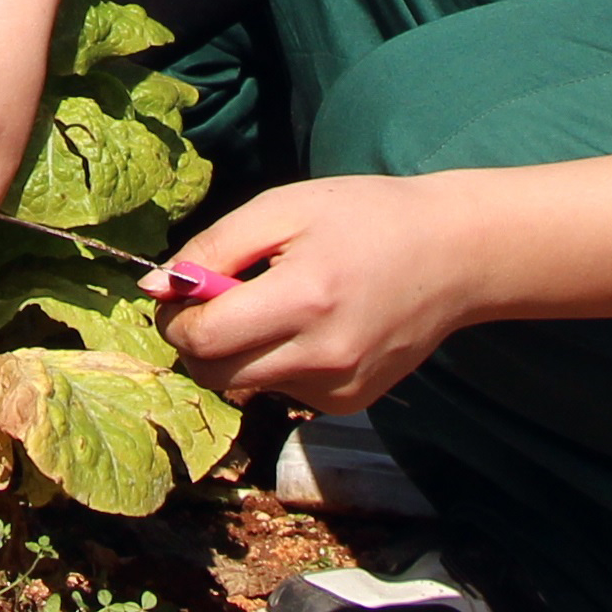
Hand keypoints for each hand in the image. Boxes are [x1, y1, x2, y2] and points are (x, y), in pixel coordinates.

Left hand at [158, 173, 490, 412]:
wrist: (453, 254)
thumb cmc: (364, 217)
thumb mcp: (283, 208)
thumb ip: (215, 247)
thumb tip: (158, 288)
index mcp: (303, 300)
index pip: (202, 339)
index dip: (175, 317)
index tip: (179, 293)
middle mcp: (322, 357)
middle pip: (214, 375)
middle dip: (196, 342)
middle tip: (215, 302)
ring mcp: (339, 387)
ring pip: (246, 386)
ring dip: (239, 352)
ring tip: (277, 305)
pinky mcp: (350, 403)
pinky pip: (283, 391)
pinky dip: (278, 363)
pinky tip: (312, 327)